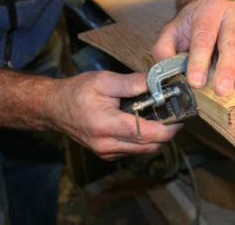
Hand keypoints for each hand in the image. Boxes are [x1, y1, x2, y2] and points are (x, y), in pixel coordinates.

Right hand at [48, 71, 182, 160]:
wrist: (54, 108)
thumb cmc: (77, 92)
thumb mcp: (104, 80)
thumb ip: (132, 83)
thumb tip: (156, 83)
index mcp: (107, 125)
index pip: (148, 134)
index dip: (169, 129)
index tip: (180, 120)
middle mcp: (107, 144)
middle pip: (149, 146)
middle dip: (165, 133)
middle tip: (172, 116)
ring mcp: (106, 152)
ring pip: (143, 151)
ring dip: (155, 138)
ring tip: (158, 119)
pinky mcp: (106, 154)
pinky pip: (133, 151)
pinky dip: (143, 140)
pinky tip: (142, 125)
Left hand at [152, 0, 234, 96]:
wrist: (211, 8)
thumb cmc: (192, 22)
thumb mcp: (171, 31)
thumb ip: (163, 51)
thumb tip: (161, 74)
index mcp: (208, 9)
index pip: (203, 37)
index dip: (199, 61)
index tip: (196, 81)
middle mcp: (231, 14)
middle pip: (231, 43)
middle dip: (227, 69)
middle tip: (221, 89)